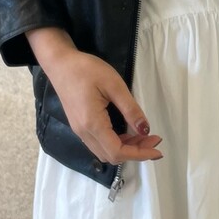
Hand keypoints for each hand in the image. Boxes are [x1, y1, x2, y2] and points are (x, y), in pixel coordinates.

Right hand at [45, 48, 163, 164]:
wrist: (60, 63)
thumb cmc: (86, 70)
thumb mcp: (114, 85)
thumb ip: (131, 109)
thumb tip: (145, 129)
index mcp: (92, 124)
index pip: (118, 151)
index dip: (139, 153)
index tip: (158, 149)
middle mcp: (84, 132)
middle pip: (112, 155)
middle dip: (135, 151)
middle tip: (153, 138)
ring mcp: (79, 131)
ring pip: (105, 152)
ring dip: (126, 148)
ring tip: (143, 135)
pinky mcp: (79, 126)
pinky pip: (99, 144)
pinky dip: (116, 143)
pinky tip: (127, 132)